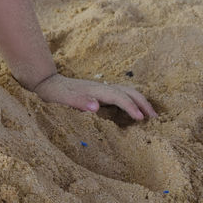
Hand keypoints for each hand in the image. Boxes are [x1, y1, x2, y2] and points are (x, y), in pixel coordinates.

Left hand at [30, 73, 156, 120]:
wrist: (47, 83)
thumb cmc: (54, 93)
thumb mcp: (63, 99)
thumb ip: (79, 101)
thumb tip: (96, 105)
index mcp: (96, 90)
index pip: (119, 96)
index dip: (131, 107)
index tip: (141, 118)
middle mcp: (102, 88)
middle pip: (129, 92)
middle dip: (143, 103)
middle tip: (155, 119)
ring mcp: (102, 90)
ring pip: (127, 93)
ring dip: (140, 102)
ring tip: (150, 116)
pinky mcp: (100, 94)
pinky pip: (121, 97)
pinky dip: (132, 103)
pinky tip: (134, 114)